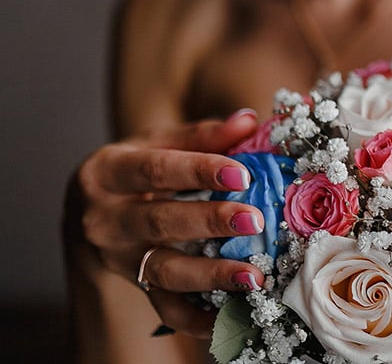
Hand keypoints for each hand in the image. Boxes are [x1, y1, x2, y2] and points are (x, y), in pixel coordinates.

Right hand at [64, 109, 264, 337]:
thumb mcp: (157, 144)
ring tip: (254, 276)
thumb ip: (202, 134)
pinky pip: (164, 309)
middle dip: (210, 222)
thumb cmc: (135, 170)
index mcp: (108, 172)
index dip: (199, 170)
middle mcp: (106, 218)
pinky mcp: (133, 285)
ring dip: (211, 275)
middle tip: (255, 220)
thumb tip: (248, 119)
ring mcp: (117, 257)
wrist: (88, 214)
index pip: (155, 169)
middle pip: (161, 222)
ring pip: (163, 270)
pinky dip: (195, 318)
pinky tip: (229, 315)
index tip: (242, 173)